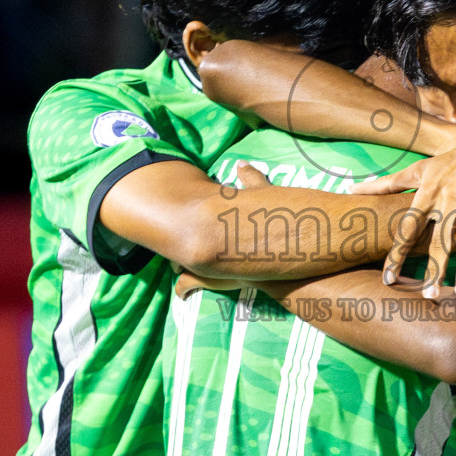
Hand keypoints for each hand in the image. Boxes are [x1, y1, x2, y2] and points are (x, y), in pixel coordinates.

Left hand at [173, 163, 273, 296]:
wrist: (279, 264)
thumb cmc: (273, 228)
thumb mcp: (265, 197)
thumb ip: (252, 179)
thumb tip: (241, 162)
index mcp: (208, 222)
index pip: (184, 220)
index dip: (180, 225)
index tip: (180, 226)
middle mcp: (200, 240)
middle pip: (177, 243)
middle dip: (175, 248)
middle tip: (177, 250)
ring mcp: (200, 261)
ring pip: (178, 266)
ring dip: (179, 268)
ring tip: (178, 269)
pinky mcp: (205, 281)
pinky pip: (184, 286)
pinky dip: (183, 289)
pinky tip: (182, 293)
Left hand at [354, 118, 455, 295]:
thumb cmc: (452, 161)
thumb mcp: (420, 169)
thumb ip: (386, 184)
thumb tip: (350, 188)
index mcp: (429, 191)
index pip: (408, 227)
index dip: (398, 253)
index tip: (388, 278)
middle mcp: (450, 195)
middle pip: (439, 237)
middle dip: (434, 267)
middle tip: (428, 295)